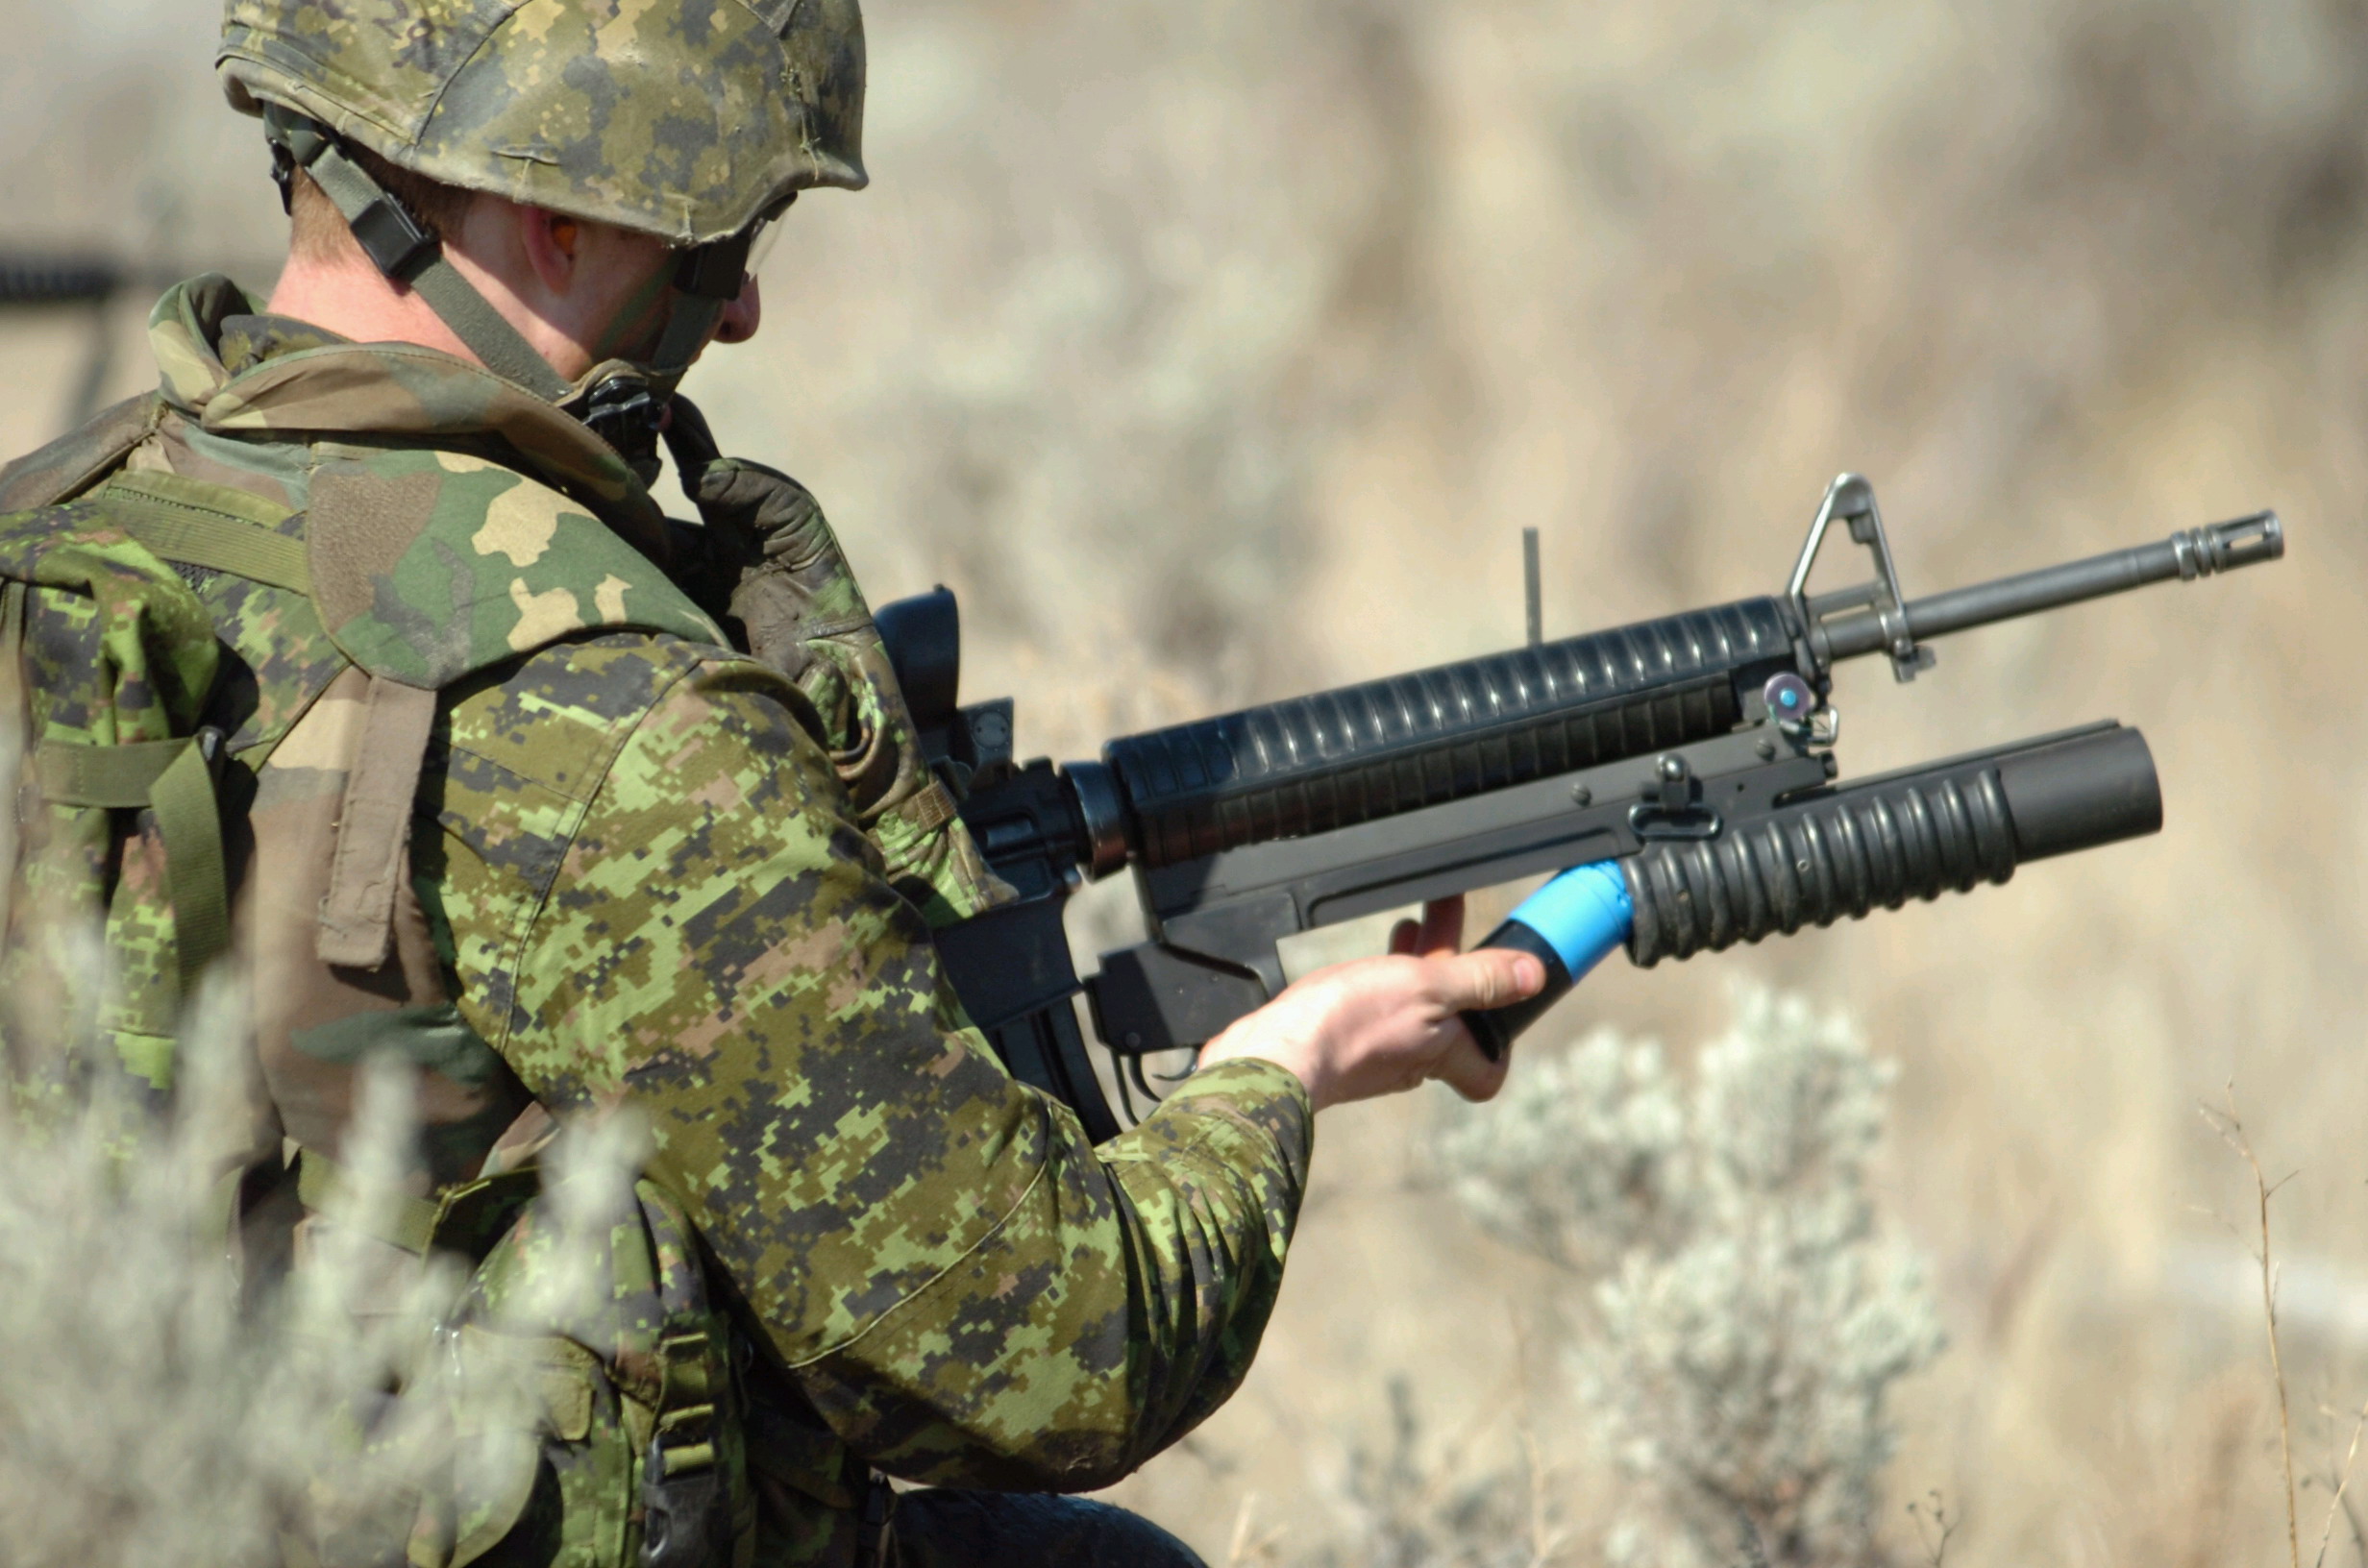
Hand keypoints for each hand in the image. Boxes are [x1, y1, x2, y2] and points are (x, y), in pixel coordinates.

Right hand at [1197, 896, 1544, 1111]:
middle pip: (1446, 1018)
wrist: (1271, 1056)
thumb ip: (1480, 980)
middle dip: (1450, 969)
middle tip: (1448, 923)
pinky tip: (1360, 963)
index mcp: (1442, 1050)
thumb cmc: (1348, 1026)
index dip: (1497, 1047)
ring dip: (1413, 968)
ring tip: (1410, 925)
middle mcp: (1410, 1059)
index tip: (1503, 1010)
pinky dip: (1374, 981)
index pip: (1486, 1070)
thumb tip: (1534, 976)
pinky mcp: (1335, 1045)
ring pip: (1407, 1009)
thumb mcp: (1427, 988)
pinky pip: (1369, 1011)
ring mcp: (1371, 1055)